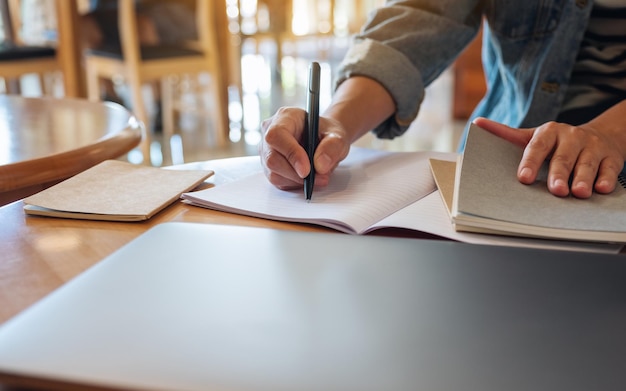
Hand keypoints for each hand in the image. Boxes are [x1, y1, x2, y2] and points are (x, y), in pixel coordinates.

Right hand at [259, 107, 350, 189]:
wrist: (325, 140)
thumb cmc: (327, 134)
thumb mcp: (338, 136)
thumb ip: (332, 147)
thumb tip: (320, 166)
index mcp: (285, 117)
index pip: (277, 135)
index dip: (290, 154)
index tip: (307, 170)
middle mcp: (270, 133)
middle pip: (272, 158)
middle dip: (296, 173)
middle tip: (319, 177)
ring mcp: (267, 151)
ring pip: (274, 173)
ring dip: (297, 181)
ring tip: (318, 178)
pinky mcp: (269, 167)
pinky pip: (277, 181)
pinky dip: (294, 184)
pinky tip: (308, 179)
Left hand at [474, 117, 623, 197]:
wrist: (600, 136)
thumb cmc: (558, 143)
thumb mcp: (533, 136)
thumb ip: (507, 134)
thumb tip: (477, 123)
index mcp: (549, 132)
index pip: (537, 147)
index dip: (530, 162)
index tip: (523, 178)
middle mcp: (571, 137)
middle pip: (563, 158)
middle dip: (559, 174)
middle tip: (555, 191)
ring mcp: (592, 147)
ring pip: (587, 164)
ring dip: (582, 179)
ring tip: (578, 193)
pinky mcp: (611, 157)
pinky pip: (609, 169)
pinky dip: (606, 179)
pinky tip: (601, 188)